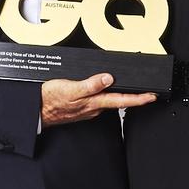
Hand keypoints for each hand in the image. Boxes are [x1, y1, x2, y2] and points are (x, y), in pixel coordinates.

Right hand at [41, 73, 156, 126]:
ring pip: (109, 101)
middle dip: (134, 98)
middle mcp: (94, 108)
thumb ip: (90, 85)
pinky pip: (98, 101)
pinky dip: (106, 95)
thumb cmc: (50, 100)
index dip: (139, 99)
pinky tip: (106, 91)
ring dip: (121, 96)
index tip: (152, 97)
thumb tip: (108, 78)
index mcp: (94, 103)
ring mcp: (88, 109)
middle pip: (119, 102)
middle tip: (149, 94)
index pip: (122, 100)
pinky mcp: (82, 107)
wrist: (36, 111)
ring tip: (133, 91)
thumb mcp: (70, 89)